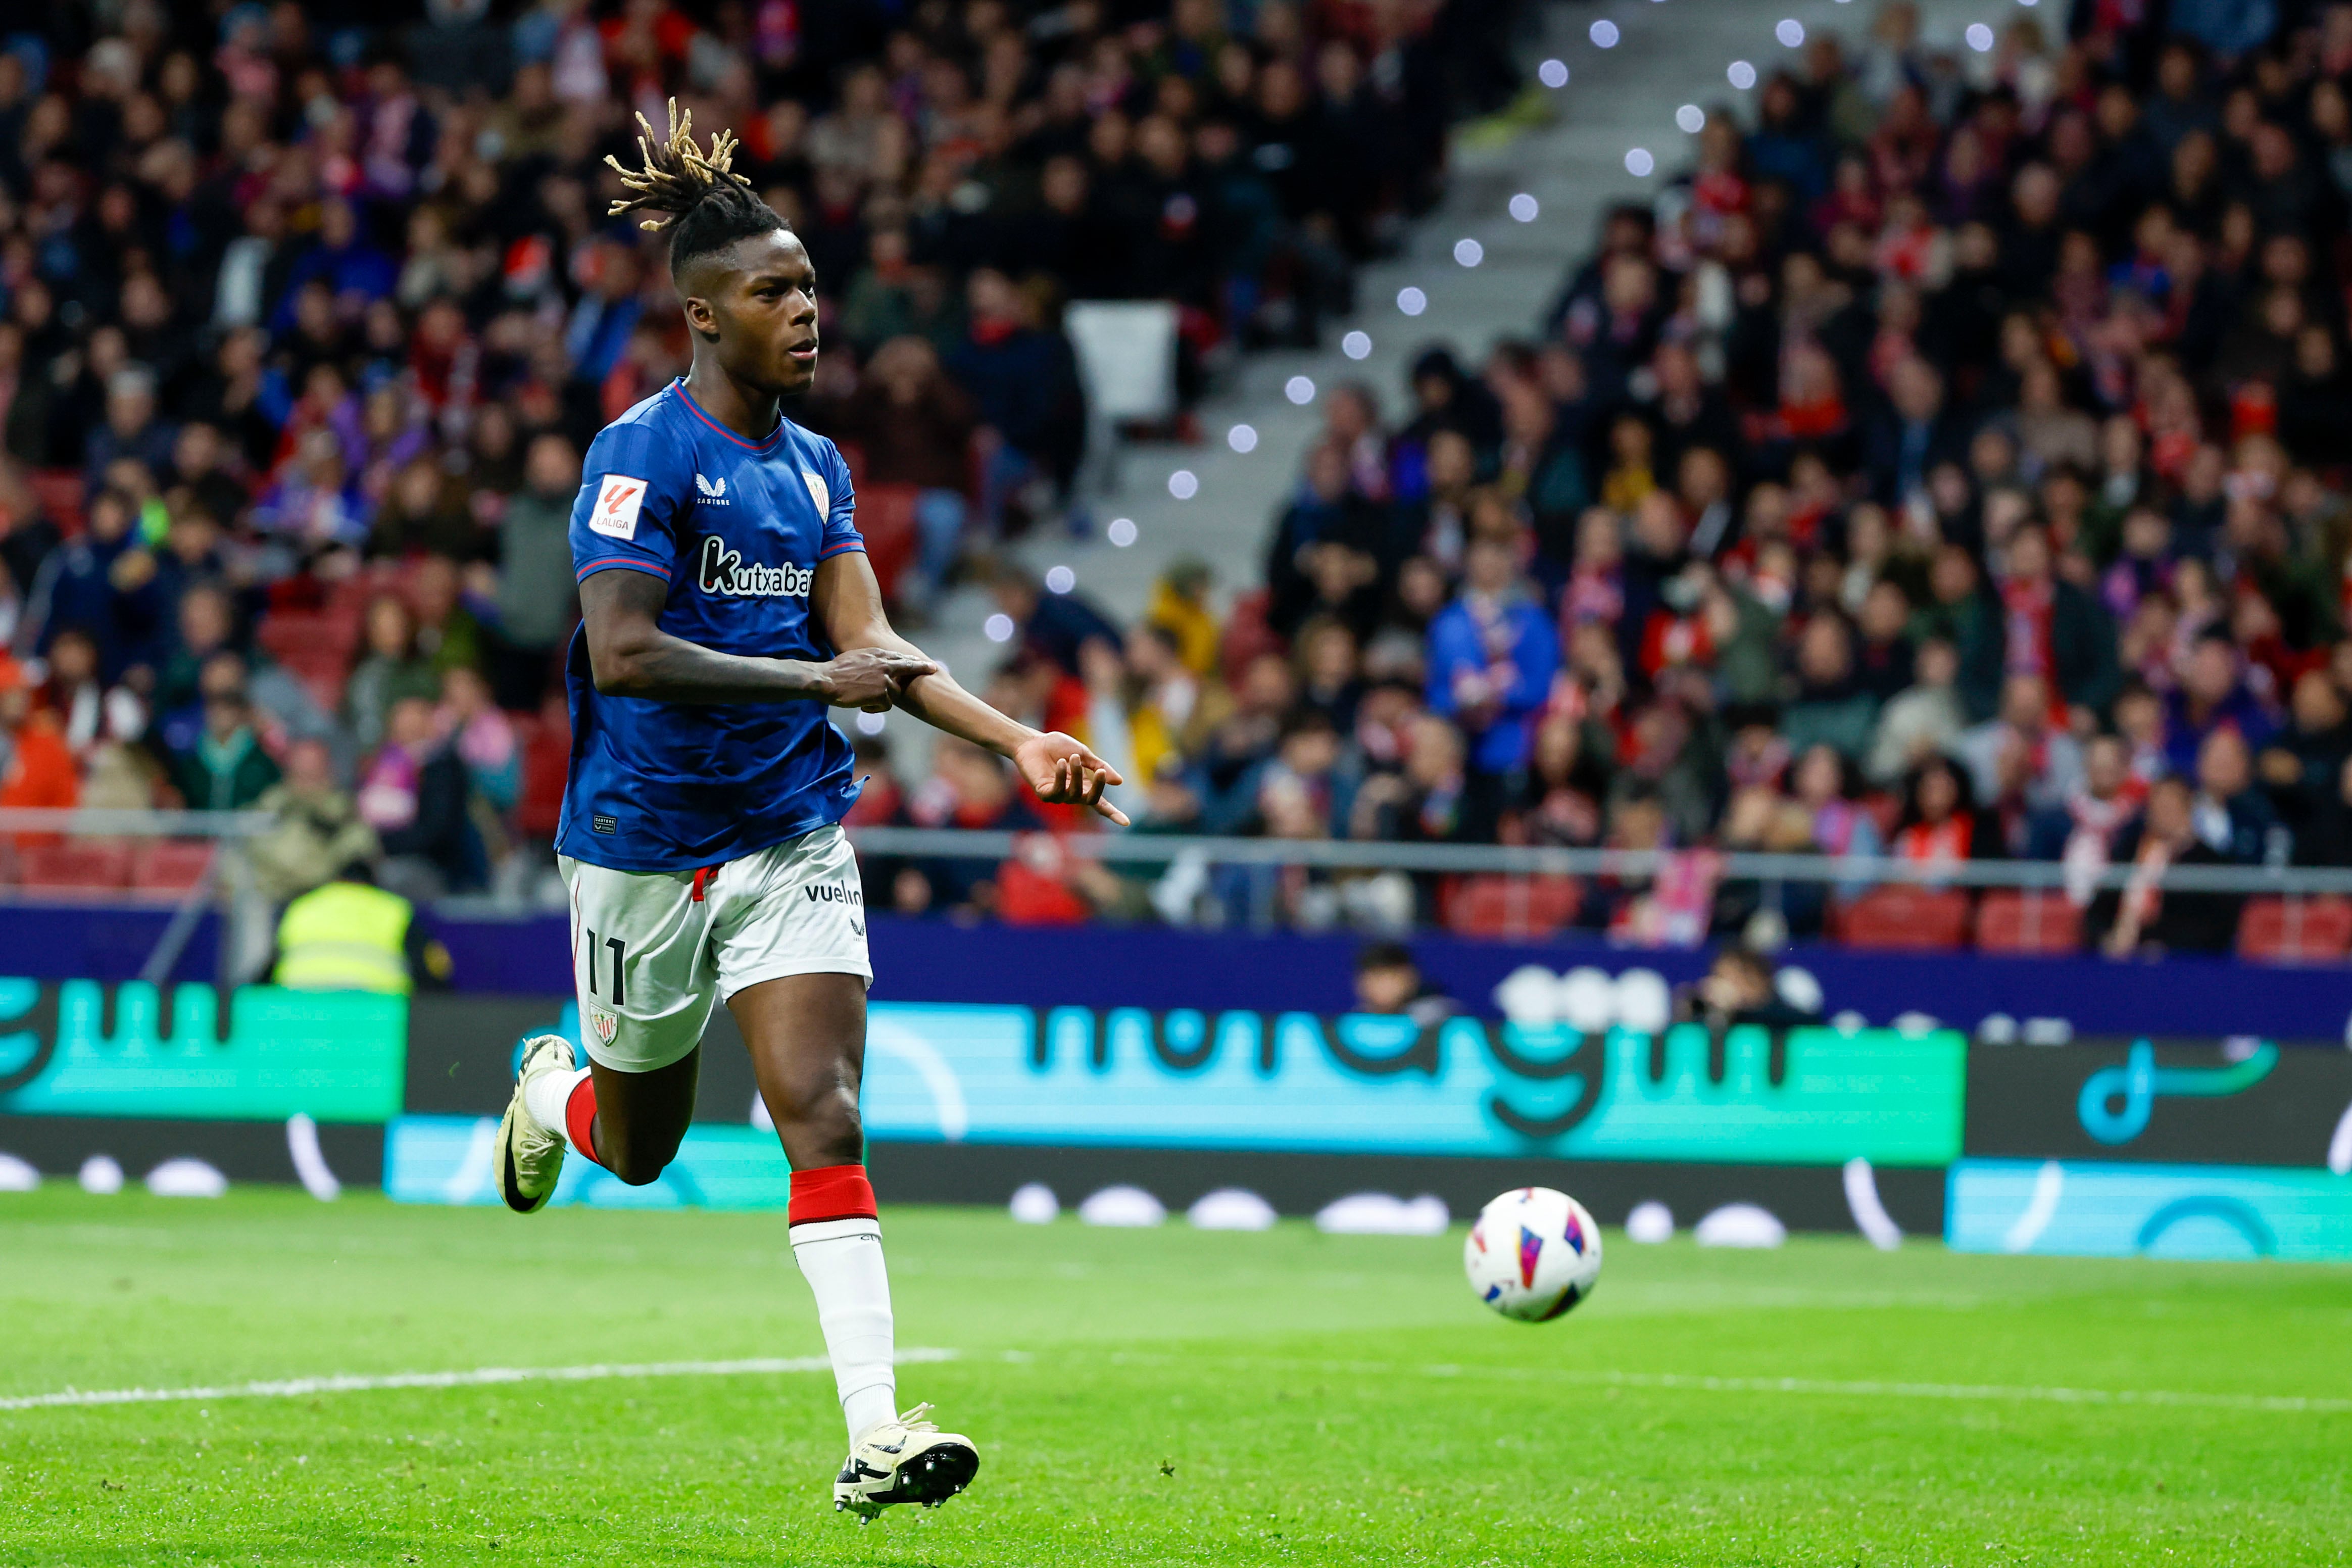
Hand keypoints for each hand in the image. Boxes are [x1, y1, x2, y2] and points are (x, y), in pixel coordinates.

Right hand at [817, 647, 939, 710]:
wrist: (826, 680)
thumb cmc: (834, 671)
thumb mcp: (854, 658)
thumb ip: (869, 660)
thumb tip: (876, 665)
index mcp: (876, 655)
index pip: (898, 657)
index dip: (910, 659)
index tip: (921, 660)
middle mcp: (884, 665)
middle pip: (907, 667)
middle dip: (921, 668)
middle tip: (934, 668)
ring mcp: (884, 679)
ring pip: (893, 693)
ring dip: (880, 699)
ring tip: (862, 698)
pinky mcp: (882, 693)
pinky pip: (885, 706)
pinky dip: (874, 708)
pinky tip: (862, 705)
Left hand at [1013, 730, 1129, 825]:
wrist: (1033, 741)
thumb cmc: (1057, 747)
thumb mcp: (1084, 753)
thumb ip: (1100, 766)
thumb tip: (1119, 782)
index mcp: (1084, 785)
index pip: (1100, 803)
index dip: (1113, 813)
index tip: (1126, 823)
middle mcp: (1072, 793)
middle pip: (1091, 800)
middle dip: (1098, 787)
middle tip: (1100, 771)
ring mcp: (1058, 795)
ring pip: (1074, 794)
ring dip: (1076, 774)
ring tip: (1072, 757)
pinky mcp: (1044, 793)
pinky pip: (1056, 791)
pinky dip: (1061, 777)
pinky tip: (1061, 763)